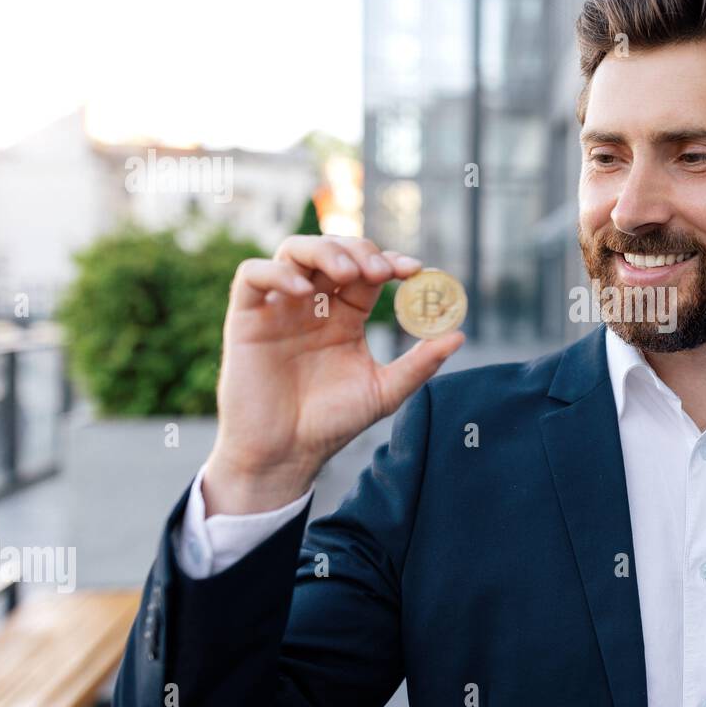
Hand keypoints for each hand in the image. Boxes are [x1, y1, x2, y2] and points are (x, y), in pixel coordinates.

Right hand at [201, 235, 463, 515]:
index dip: (391, 262)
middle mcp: (314, 304)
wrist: (285, 455)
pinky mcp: (246, 317)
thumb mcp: (384, 391)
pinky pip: (252, 274)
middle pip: (336, 251)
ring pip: (295, 251)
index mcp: (346, 316)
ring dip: (325, 250)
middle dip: (362, 251)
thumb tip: (460, 334)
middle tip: (382, 271)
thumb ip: (420, 363)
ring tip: (348, 273)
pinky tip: (304, 291)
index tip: (415, 270)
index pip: (369, 271)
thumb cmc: (331, 424)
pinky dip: (277, 272)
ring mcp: (279, 307)